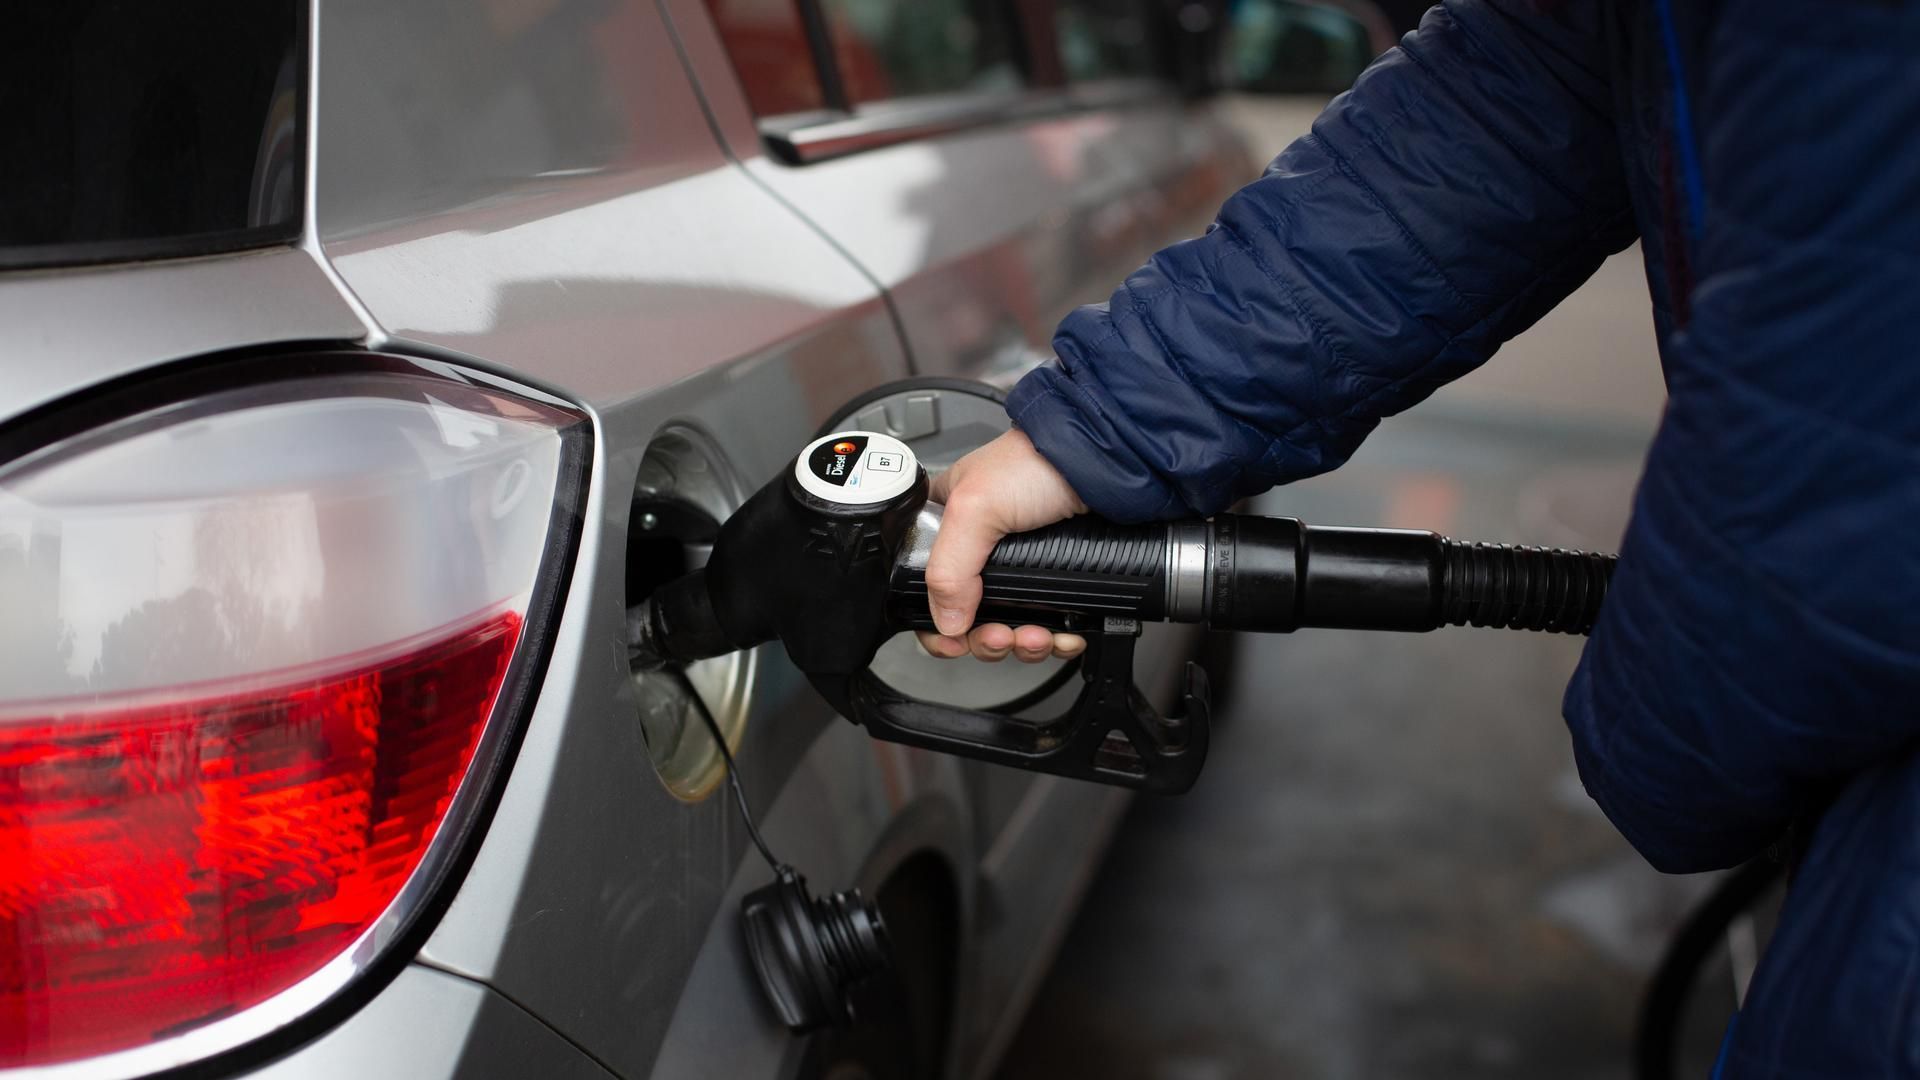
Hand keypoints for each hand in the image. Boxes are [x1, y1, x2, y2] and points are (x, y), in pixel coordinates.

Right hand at [918, 429, 1088, 662]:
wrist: (1105, 462)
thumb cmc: (1038, 461)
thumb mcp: (975, 507)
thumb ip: (947, 568)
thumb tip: (947, 621)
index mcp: (948, 527)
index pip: (925, 587)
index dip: (936, 623)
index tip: (954, 641)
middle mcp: (981, 550)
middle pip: (969, 619)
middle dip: (988, 639)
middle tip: (1003, 636)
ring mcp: (1021, 567)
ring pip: (1011, 629)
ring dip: (1023, 644)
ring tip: (1039, 635)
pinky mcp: (1057, 577)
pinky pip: (1049, 626)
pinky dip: (1056, 640)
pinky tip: (1063, 635)